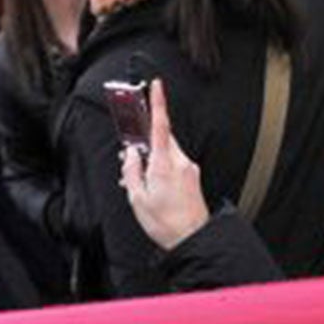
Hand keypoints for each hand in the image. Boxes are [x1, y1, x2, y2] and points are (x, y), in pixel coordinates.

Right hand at [119, 79, 211, 250]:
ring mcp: (189, 169)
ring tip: (143, 182)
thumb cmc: (166, 222)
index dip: (158, 103)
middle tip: (132, 160)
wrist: (192, 238)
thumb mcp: (137, 197)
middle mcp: (181, 162)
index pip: (161, 125)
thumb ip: (131, 170)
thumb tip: (131, 155)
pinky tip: (155, 187)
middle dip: (146, 145)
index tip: (157, 86)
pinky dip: (162, 169)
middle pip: (162, 140)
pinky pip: (174, 164)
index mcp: (165, 163)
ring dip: (153, 160)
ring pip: (167, 152)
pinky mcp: (192, 177)